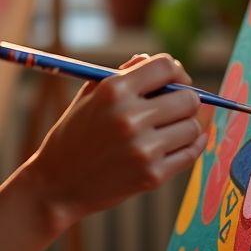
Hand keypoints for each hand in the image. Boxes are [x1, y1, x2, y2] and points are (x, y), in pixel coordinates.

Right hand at [26, 53, 206, 230]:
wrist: (57, 185)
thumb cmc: (74, 134)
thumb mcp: (90, 95)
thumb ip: (125, 74)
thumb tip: (163, 64)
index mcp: (113, 90)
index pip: (166, 67)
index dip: (177, 72)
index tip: (176, 81)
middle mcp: (129, 117)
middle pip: (188, 98)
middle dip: (186, 100)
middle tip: (177, 107)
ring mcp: (143, 149)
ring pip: (193, 127)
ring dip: (188, 124)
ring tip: (173, 127)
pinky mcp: (152, 176)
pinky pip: (190, 153)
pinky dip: (192, 145)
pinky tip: (183, 141)